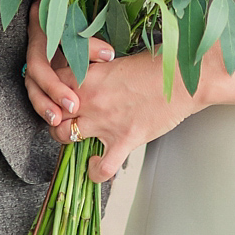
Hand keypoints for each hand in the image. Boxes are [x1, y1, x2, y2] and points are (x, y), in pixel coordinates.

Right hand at [23, 0, 114, 130]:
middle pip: (34, 84)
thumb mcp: (75, 27)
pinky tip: (58, 121)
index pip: (40, 68)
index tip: (74, 103)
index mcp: (39, 45)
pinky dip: (48, 107)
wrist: (50, 14)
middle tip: (70, 114)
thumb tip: (109, 55)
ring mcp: (35, 71)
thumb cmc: (64, 20)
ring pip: (33, 92)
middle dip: (50, 101)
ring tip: (57, 122)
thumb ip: (89, 43)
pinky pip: (40, 95)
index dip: (54, 87)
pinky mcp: (40, 79)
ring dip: (45, 108)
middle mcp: (34, 60)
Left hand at [53, 47, 207, 181]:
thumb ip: (96, 73)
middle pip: (53, 115)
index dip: (50, 93)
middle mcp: (92, 100)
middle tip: (63, 120)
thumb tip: (84, 81)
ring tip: (76, 139)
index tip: (56, 98)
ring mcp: (107, 122)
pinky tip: (96, 166)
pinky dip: (96, 172)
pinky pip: (102, 168)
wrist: (184, 78)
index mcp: (90, 76)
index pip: (51, 86)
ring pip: (65, 137)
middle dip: (54, 119)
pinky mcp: (125, 140)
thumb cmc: (156, 67)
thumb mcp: (117, 62)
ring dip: (67, 140)